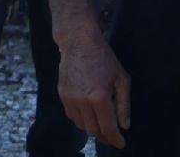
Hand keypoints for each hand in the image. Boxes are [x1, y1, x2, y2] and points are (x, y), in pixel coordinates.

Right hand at [58, 29, 130, 146]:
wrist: (78, 43)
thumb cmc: (104, 59)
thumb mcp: (122, 80)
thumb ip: (124, 105)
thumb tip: (124, 125)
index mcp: (99, 98)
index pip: (108, 128)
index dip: (116, 139)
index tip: (121, 143)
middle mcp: (82, 101)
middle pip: (93, 130)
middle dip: (105, 136)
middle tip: (113, 136)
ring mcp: (69, 98)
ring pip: (81, 125)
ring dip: (92, 128)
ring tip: (101, 125)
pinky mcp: (61, 94)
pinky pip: (71, 115)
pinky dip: (81, 119)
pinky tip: (89, 114)